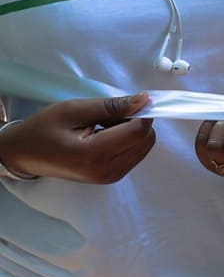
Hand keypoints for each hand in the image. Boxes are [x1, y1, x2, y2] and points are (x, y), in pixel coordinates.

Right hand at [0, 94, 156, 183]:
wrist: (24, 155)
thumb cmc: (42, 130)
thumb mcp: (72, 110)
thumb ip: (110, 106)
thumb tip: (144, 100)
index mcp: (94, 155)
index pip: (139, 131)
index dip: (140, 112)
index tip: (125, 102)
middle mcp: (107, 171)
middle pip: (146, 140)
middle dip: (136, 121)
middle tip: (109, 114)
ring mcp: (110, 177)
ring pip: (143, 147)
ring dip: (132, 131)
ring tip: (102, 125)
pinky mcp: (111, 177)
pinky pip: (135, 153)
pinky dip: (127, 140)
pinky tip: (104, 135)